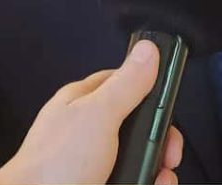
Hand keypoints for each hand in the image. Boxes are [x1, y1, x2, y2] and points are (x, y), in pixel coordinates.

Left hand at [0, 40, 182, 184]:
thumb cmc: (53, 166)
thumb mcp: (98, 116)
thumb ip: (126, 84)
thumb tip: (147, 50)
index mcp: (83, 102)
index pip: (125, 83)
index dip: (152, 94)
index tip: (169, 111)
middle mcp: (88, 131)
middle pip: (137, 126)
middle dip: (160, 140)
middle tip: (168, 155)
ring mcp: (92, 162)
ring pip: (137, 158)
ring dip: (157, 169)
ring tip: (161, 180)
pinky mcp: (99, 181)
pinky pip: (132, 178)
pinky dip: (146, 182)